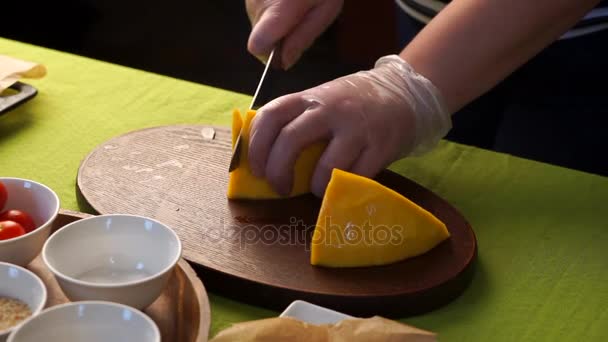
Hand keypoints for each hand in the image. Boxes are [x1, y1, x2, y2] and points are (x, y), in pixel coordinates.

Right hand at [246, 0, 342, 68]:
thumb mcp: (325, 10)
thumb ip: (303, 37)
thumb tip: (284, 63)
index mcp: (277, 12)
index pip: (257, 46)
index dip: (270, 55)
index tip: (285, 51)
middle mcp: (257, 4)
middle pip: (258, 37)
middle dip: (277, 37)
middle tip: (300, 19)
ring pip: (257, 23)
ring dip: (275, 21)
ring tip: (296, 3)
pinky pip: (257, 8)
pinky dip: (271, 7)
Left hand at [248, 55, 451, 196]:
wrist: (402, 93)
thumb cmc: (352, 104)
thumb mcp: (321, 101)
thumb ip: (296, 122)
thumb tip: (264, 158)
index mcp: (309, 97)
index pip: (270, 116)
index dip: (256, 146)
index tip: (256, 168)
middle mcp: (330, 108)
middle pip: (290, 140)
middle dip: (278, 171)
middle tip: (279, 188)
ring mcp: (356, 127)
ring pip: (325, 166)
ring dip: (315, 186)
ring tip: (316, 189)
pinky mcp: (380, 146)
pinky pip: (355, 177)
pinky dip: (343, 189)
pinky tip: (341, 187)